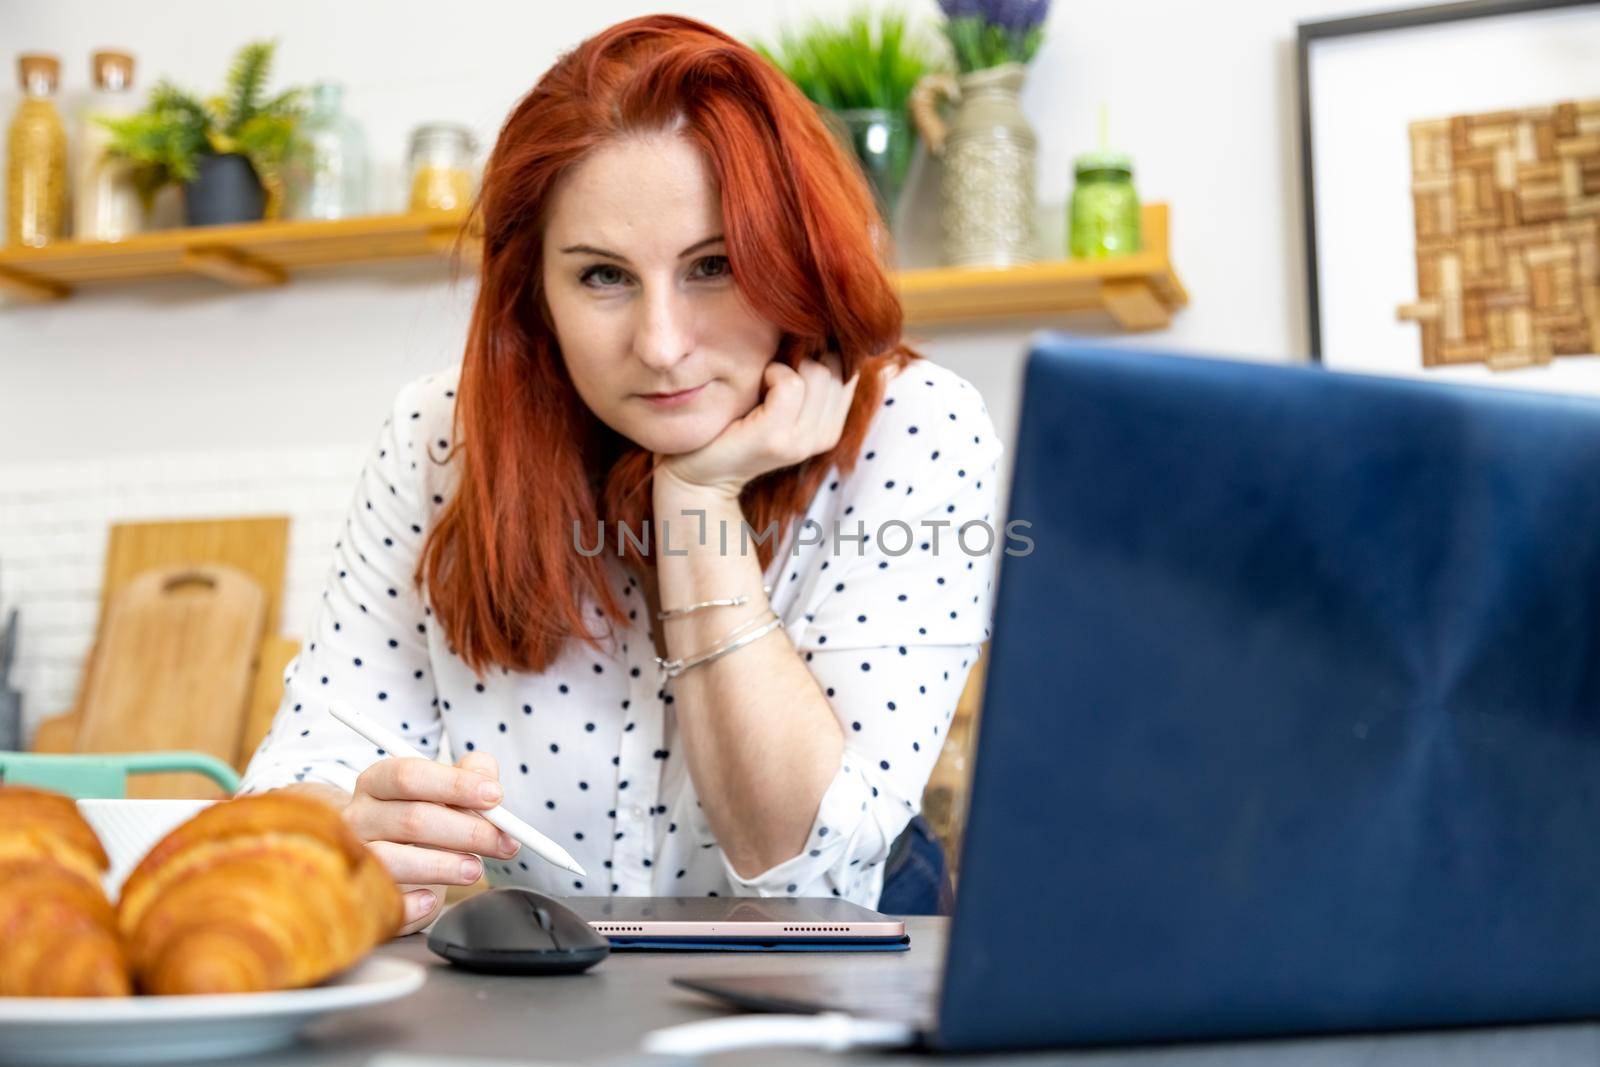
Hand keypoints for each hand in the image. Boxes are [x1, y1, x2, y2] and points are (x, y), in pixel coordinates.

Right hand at [342, 751, 518, 933]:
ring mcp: (354, 858)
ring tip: (475, 870)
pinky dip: (411, 903)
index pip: (410, 776)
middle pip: (411, 819)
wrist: (393, 860)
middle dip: (467, 831)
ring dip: (442, 866)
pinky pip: (384, 902)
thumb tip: (488, 780)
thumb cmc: (422, 820)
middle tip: (504, 843)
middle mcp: (359, 817)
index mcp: (378, 782)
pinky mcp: (359, 897)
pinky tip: (433, 898)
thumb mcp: (446, 790)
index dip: (456, 785)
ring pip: (393, 860)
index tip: (495, 796)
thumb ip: (471, 775)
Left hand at [657, 350, 859, 500]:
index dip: (823, 352)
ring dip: (787, 365)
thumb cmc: (734, 423)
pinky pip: (791, 383)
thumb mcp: (780, 398)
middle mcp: (825, 436)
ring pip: (819, 373)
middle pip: (836, 367)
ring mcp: (802, 441)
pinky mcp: (775, 438)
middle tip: (772, 372)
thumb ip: (808, 373)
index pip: (850, 369)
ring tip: (764, 381)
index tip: (791, 359)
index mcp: (831, 426)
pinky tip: (758, 384)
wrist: (697, 472)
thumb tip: (825, 326)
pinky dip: (772, 373)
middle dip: (805, 357)